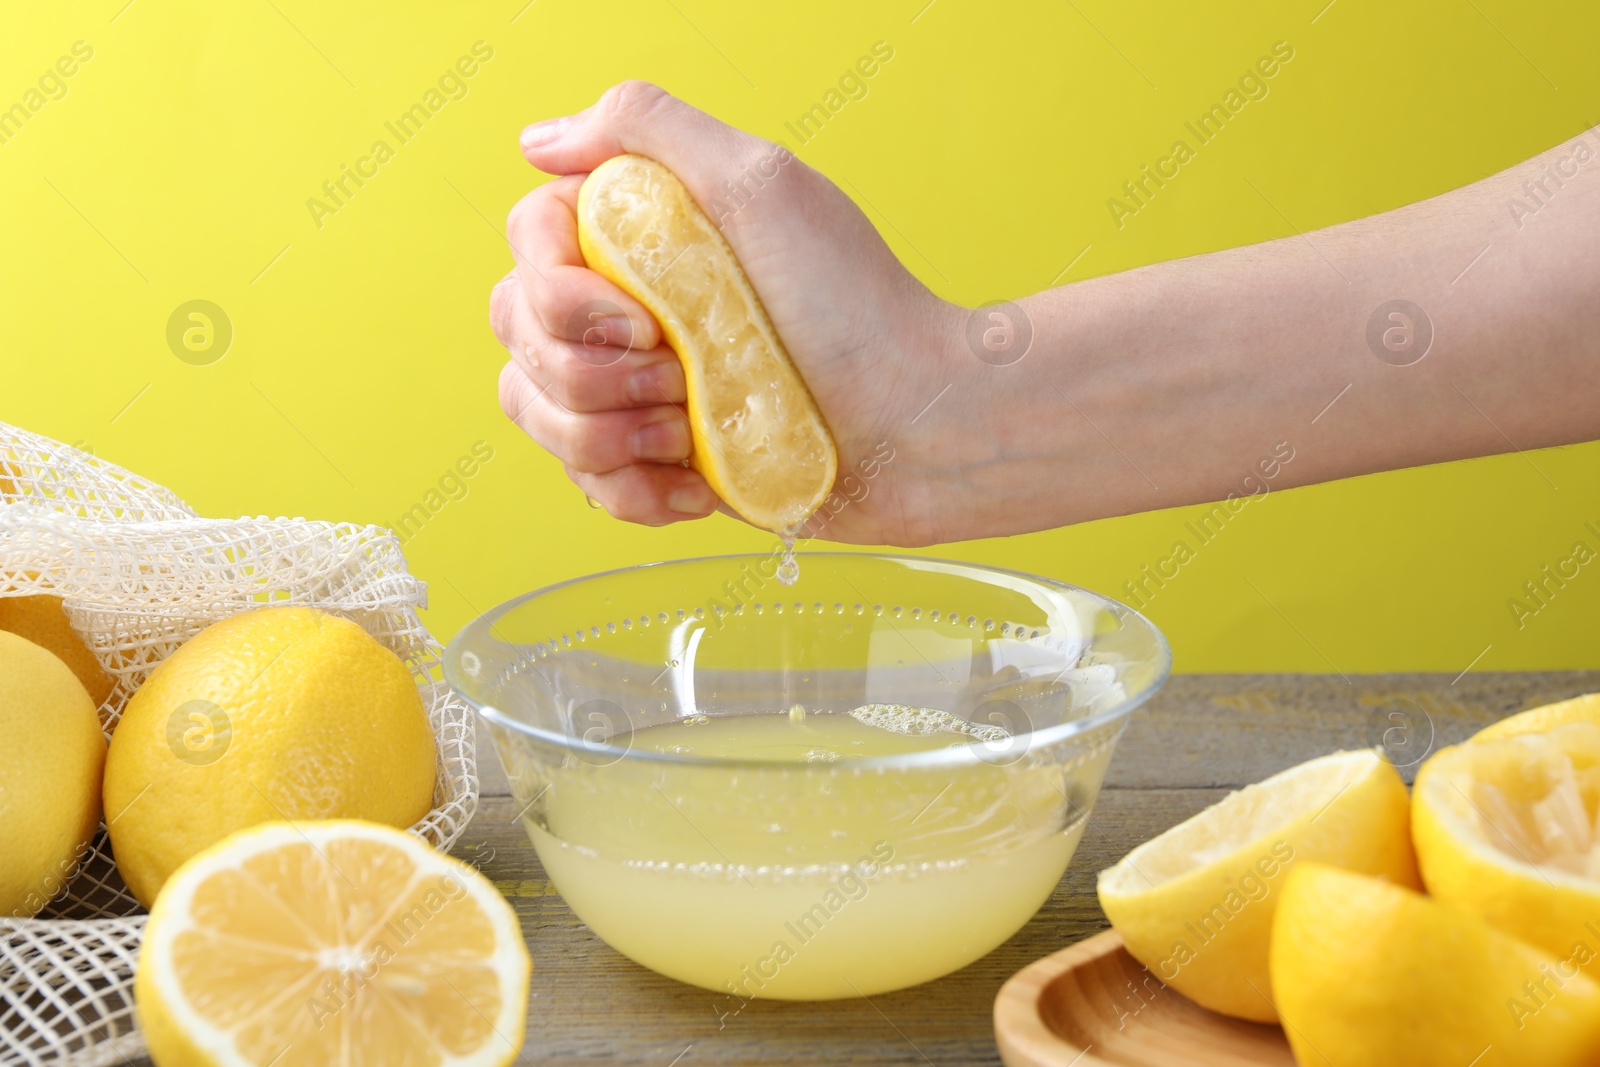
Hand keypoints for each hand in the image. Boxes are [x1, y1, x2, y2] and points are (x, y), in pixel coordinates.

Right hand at [490, 80, 969, 544]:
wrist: (915, 426)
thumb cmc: (855, 303)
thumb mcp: (758, 182)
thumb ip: (645, 128)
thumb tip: (537, 143)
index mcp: (642, 230)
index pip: (527, 241)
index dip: (560, 291)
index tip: (642, 315)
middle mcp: (627, 303)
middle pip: (517, 331)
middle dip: (586, 370)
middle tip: (677, 374)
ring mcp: (637, 387)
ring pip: (535, 410)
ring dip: (607, 433)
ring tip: (691, 431)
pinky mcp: (656, 462)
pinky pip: (584, 484)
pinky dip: (633, 491)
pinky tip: (697, 484)